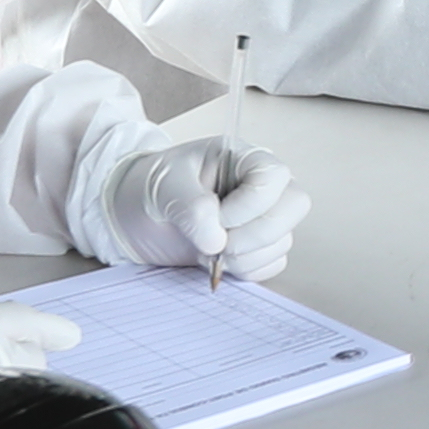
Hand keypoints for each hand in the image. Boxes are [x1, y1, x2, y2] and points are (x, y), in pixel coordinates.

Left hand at [101, 131, 306, 281]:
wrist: (135, 215)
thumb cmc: (151, 187)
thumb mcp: (163, 186)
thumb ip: (190, 207)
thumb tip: (217, 239)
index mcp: (242, 159)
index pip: (273, 177)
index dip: (250, 204)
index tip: (218, 218)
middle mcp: (260, 187)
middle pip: (293, 207)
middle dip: (255, 234)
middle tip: (218, 242)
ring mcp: (262, 217)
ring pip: (282, 240)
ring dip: (245, 255)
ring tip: (208, 250)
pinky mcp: (257, 247)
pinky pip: (272, 263)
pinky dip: (246, 269)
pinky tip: (219, 260)